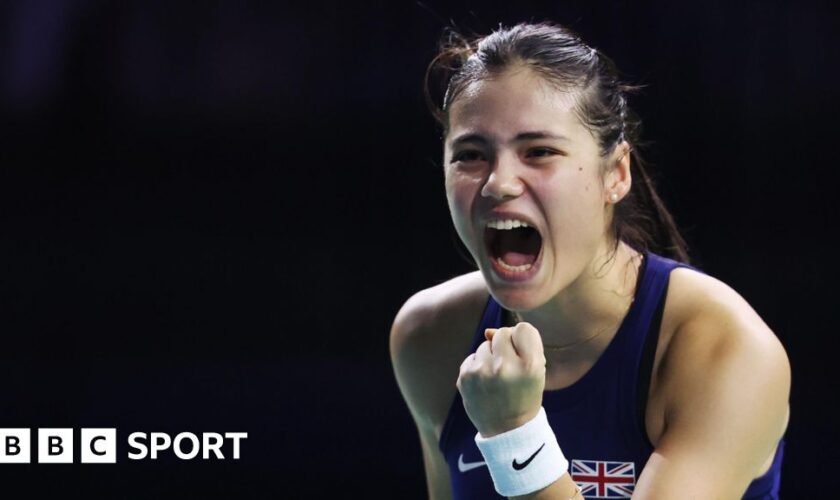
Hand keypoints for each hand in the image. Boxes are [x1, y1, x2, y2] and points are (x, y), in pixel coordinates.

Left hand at [456, 322, 546, 437]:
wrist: (507, 431)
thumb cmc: (524, 396)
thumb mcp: (536, 371)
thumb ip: (521, 344)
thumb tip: (488, 331)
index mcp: (530, 366)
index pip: (524, 329)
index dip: (522, 340)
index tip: (522, 355)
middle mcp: (505, 367)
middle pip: (502, 333)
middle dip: (505, 346)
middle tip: (509, 367)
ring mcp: (482, 372)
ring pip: (485, 344)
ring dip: (490, 357)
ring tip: (496, 379)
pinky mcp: (465, 377)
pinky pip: (472, 357)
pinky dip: (478, 366)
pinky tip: (485, 383)